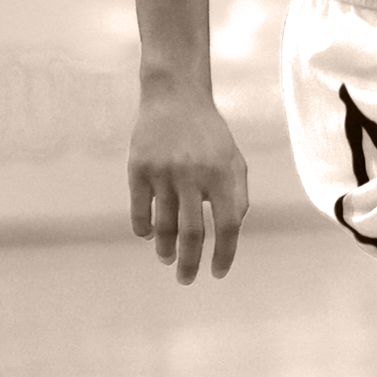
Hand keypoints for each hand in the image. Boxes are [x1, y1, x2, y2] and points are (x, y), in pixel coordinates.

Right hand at [129, 85, 248, 283]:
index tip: (217, 273)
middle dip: (190, 263)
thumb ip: (237, 194)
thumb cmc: (208, 134)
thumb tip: (231, 232)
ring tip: (167, 259)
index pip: (227, 224)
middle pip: (192, 232)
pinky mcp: (138, 169)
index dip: (224, 253)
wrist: (174, 97)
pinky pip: (139, 210)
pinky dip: (143, 229)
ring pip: (164, 226)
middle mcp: (193, 175)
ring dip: (165, 249)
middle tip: (186, 279)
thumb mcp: (233, 159)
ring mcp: (163, 172)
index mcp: (222, 173)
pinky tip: (148, 236)